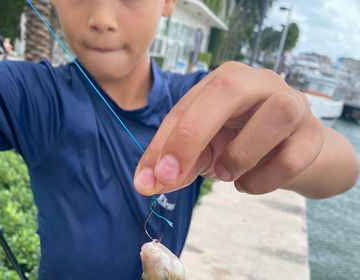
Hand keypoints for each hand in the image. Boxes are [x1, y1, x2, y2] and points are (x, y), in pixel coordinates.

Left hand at [134, 62, 323, 195]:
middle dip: (193, 133)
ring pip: (274, 117)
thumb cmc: (243, 142)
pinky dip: (263, 180)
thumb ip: (177, 163)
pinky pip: (291, 158)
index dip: (164, 142)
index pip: (187, 105)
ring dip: (240, 156)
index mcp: (227, 80)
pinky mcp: (313, 134)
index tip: (149, 179)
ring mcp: (294, 103)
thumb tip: (147, 183)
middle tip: (174, 175)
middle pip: (229, 87)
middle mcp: (261, 82)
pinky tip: (250, 183)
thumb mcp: (205, 149)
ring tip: (226, 173)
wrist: (294, 152)